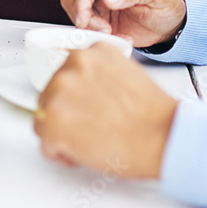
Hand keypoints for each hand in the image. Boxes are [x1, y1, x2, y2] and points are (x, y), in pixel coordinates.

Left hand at [34, 42, 177, 178]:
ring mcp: (59, 93)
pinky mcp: (53, 123)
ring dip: (63, 134)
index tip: (86, 107)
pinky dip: (61, 154)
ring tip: (92, 138)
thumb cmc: (151, 114)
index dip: (76, 98)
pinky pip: (46, 145)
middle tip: (93, 126)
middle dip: (67, 115)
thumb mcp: (125, 74)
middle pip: (50, 96)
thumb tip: (85, 90)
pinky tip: (86, 151)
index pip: (64, 75)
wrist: (162, 135)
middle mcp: (71, 67)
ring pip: (44, 120)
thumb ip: (99, 75)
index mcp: (90, 53)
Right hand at [60, 0, 185, 47]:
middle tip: (103, 30)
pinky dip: (98, 36)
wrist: (172, 25)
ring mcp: (101, 3)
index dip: (81, 0)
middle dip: (82, 15)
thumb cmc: (168, 3)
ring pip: (77, 12)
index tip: (85, 19)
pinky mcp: (102, 20)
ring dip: (89, 27)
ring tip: (112, 34)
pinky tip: (119, 38)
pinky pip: (88, 28)